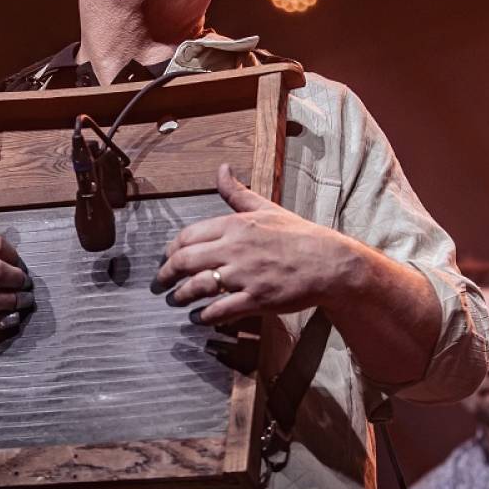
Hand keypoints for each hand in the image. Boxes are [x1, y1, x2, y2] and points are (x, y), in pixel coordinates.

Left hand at [153, 164, 352, 324]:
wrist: (329, 262)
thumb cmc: (298, 235)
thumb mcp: (266, 208)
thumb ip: (237, 193)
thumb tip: (222, 169)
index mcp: (235, 225)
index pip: (188, 236)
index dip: (171, 250)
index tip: (166, 259)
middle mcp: (235, 248)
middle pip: (185, 261)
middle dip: (165, 275)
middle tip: (159, 284)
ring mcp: (245, 275)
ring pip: (198, 287)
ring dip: (180, 297)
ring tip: (174, 301)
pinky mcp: (256, 299)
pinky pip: (220, 310)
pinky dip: (202, 316)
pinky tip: (196, 318)